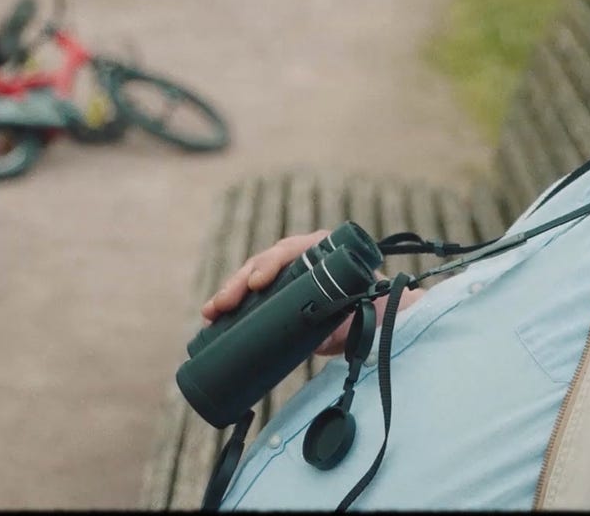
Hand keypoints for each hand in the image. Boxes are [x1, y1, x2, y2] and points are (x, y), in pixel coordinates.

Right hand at [199, 229, 425, 356]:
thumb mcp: (360, 315)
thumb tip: (322, 339)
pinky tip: (214, 317)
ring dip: (230, 293)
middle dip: (240, 282)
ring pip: (254, 277)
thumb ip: (344, 324)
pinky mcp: (279, 292)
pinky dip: (234, 303)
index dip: (272, 263)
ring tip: (210, 313)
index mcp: (324, 251)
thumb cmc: (373, 310)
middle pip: (265, 262)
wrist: (378, 320)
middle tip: (221, 305)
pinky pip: (253, 293)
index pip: (294, 249)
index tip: (258, 283)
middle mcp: (303, 257)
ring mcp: (288, 274)